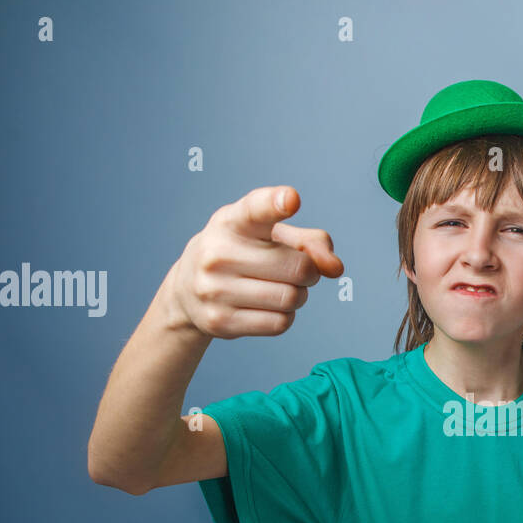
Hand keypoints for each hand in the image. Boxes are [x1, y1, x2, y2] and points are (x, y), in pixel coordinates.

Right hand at [168, 185, 344, 338]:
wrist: (187, 290)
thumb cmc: (242, 254)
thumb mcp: (270, 236)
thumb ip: (310, 242)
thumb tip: (335, 268)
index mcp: (232, 221)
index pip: (256, 209)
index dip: (276, 203)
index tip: (291, 199)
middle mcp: (217, 252)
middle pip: (298, 267)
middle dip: (309, 272)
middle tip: (298, 271)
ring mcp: (214, 289)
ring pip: (292, 298)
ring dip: (299, 296)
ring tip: (282, 287)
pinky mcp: (219, 321)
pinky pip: (280, 323)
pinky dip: (285, 316)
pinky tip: (268, 306)